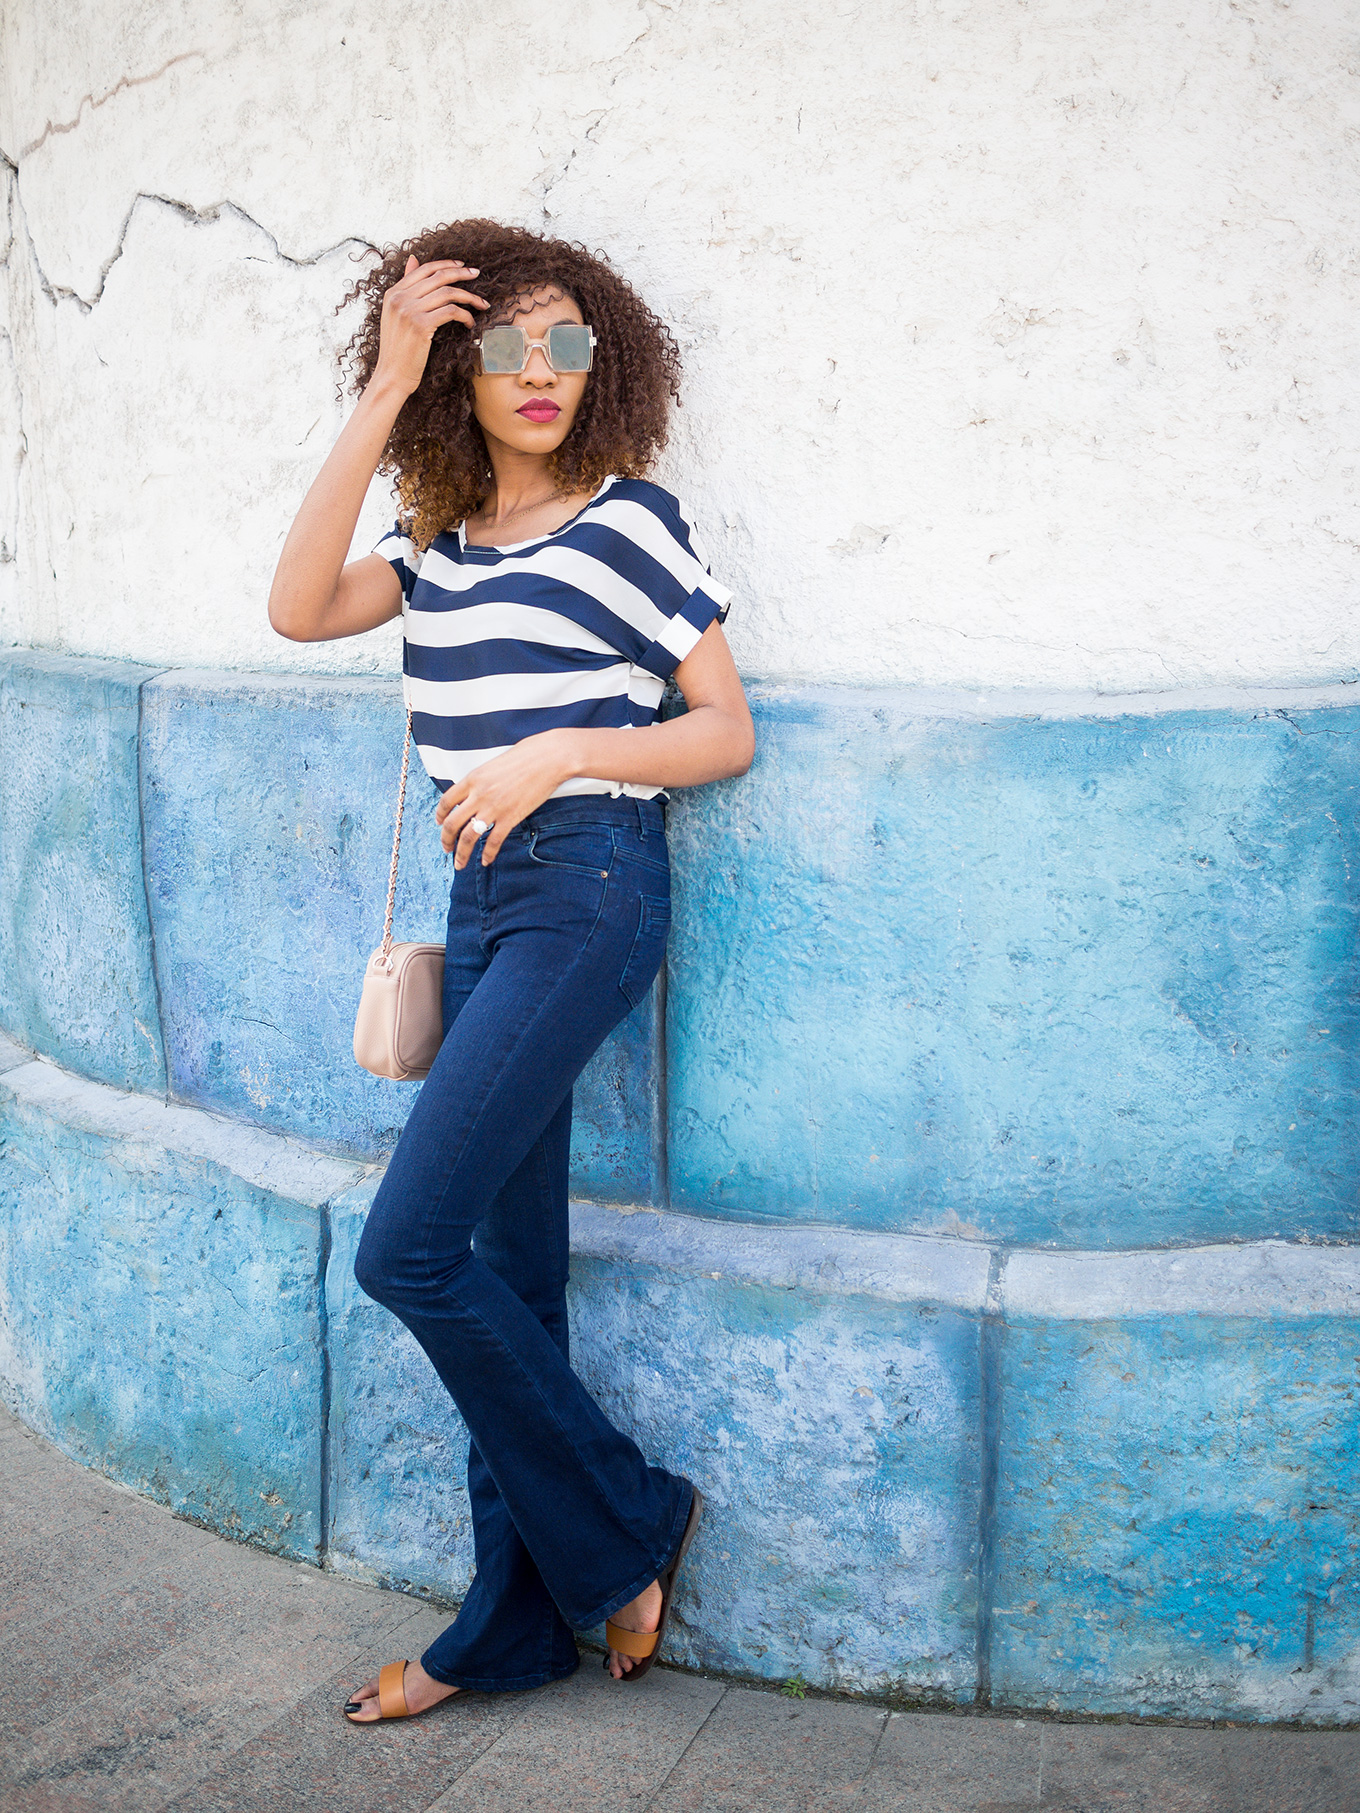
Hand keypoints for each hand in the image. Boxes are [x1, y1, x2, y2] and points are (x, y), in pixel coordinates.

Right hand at [373, 255, 489, 397]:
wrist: (392, 376)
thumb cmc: (398, 351)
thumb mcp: (396, 315)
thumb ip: (406, 290)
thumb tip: (413, 259)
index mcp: (393, 293)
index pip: (423, 269)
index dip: (445, 264)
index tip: (462, 266)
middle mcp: (399, 298)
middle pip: (438, 277)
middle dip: (462, 274)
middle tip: (477, 274)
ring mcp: (409, 311)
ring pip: (448, 293)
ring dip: (470, 297)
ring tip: (482, 304)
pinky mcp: (421, 325)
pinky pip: (451, 311)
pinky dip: (465, 315)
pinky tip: (470, 323)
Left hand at [436, 731, 576, 867]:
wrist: (547, 759)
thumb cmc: (524, 757)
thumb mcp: (492, 766)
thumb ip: (480, 782)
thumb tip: (473, 796)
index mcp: (472, 779)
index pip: (446, 801)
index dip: (440, 815)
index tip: (439, 823)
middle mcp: (478, 795)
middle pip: (452, 824)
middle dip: (445, 840)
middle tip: (446, 849)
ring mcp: (494, 808)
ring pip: (468, 837)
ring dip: (461, 854)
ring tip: (460, 863)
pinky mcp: (510, 818)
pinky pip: (493, 842)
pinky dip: (487, 854)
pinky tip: (486, 860)